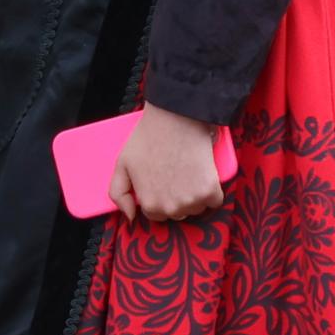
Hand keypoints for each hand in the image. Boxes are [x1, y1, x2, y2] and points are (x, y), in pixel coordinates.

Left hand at [112, 104, 227, 221]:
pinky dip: (211, 190)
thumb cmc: (148, 138)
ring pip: (196, 208)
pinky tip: (202, 172)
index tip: (161, 181)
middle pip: (178, 213)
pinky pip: (215, 201)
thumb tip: (131, 217)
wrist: (175, 118)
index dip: (159, 196)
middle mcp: (171, 209)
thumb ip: (119, 193)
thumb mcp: (122, 164)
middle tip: (174, 172)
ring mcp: (192, 202)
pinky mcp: (210, 192)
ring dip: (194, 195)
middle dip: (176, 197)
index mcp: (150, 205)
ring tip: (187, 170)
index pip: (157, 214)